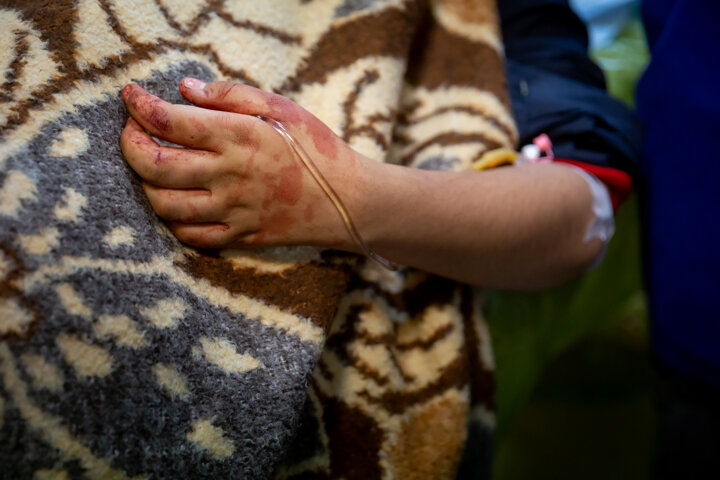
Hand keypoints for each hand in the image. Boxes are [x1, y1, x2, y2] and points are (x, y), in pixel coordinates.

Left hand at [119, 79, 369, 249]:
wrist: (350, 201)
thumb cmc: (319, 148)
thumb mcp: (282, 108)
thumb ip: (232, 95)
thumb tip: (185, 89)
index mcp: (238, 137)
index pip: (169, 121)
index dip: (139, 106)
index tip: (131, 96)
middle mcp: (228, 176)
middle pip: (155, 165)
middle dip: (130, 145)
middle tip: (131, 131)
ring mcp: (232, 211)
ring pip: (165, 204)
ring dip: (146, 184)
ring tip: (151, 168)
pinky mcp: (240, 235)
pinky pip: (191, 235)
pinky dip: (173, 220)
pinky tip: (175, 203)